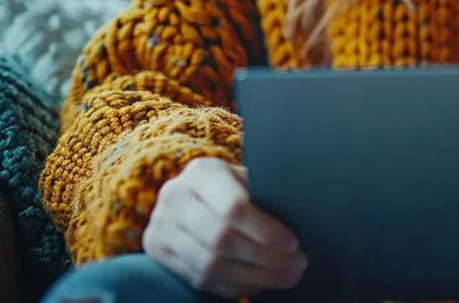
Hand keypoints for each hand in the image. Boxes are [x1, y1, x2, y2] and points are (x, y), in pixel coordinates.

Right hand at [143, 157, 307, 297]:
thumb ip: (264, 193)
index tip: (293, 243)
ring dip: (254, 277)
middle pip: (222, 239)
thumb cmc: (233, 186)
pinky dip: (234, 286)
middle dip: (265, 258)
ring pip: (210, 264)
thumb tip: (302, 211)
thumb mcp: (246, 179)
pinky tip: (259, 284)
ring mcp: (160, 225)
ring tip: (285, 277)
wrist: (188, 197)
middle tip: (297, 266)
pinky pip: (199, 279)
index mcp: (202, 172)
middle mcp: (174, 195)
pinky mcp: (156, 250)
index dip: (266, 231)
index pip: (234, 207)